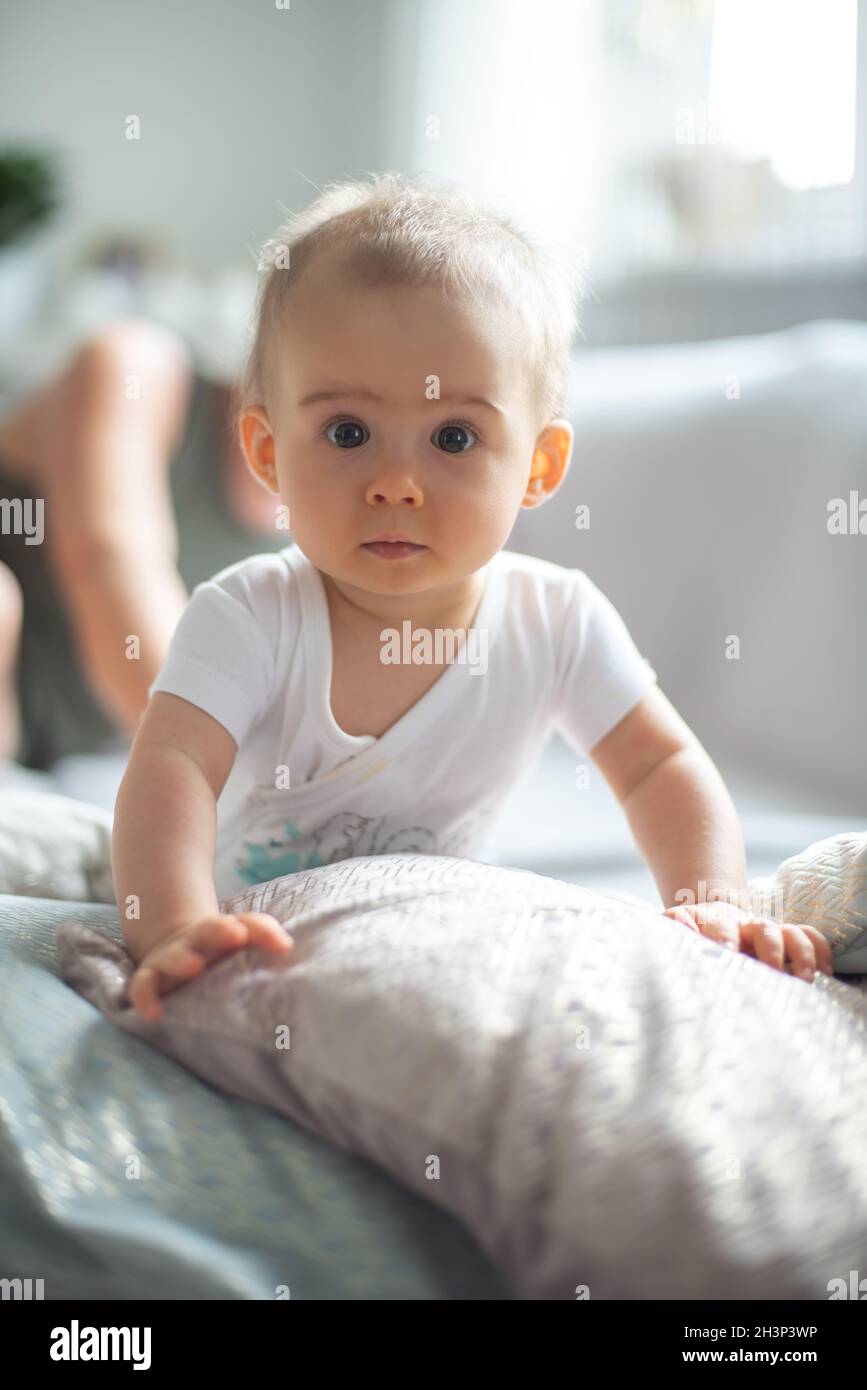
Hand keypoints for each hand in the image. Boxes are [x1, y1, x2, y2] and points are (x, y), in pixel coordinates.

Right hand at [126, 912, 292, 1020]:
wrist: (176, 950)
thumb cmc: (219, 950)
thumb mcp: (241, 939)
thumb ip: (264, 936)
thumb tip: (286, 946)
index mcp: (222, 933)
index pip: (245, 925)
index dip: (259, 931)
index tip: (275, 942)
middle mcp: (196, 943)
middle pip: (206, 931)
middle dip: (219, 931)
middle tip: (235, 934)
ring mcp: (170, 960)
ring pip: (172, 957)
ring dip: (182, 960)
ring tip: (194, 966)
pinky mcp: (150, 979)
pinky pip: (142, 988)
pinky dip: (146, 998)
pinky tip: (154, 1014)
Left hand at [661, 901, 833, 981]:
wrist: (709, 919)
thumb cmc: (691, 933)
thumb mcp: (676, 927)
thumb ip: (675, 924)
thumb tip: (682, 928)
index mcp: (716, 923)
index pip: (723, 927)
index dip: (725, 938)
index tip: (728, 953)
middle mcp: (747, 926)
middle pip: (766, 929)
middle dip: (771, 950)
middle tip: (773, 972)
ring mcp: (770, 932)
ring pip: (793, 933)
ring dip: (802, 954)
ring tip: (806, 980)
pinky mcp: (787, 939)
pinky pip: (810, 937)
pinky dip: (821, 952)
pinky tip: (824, 975)